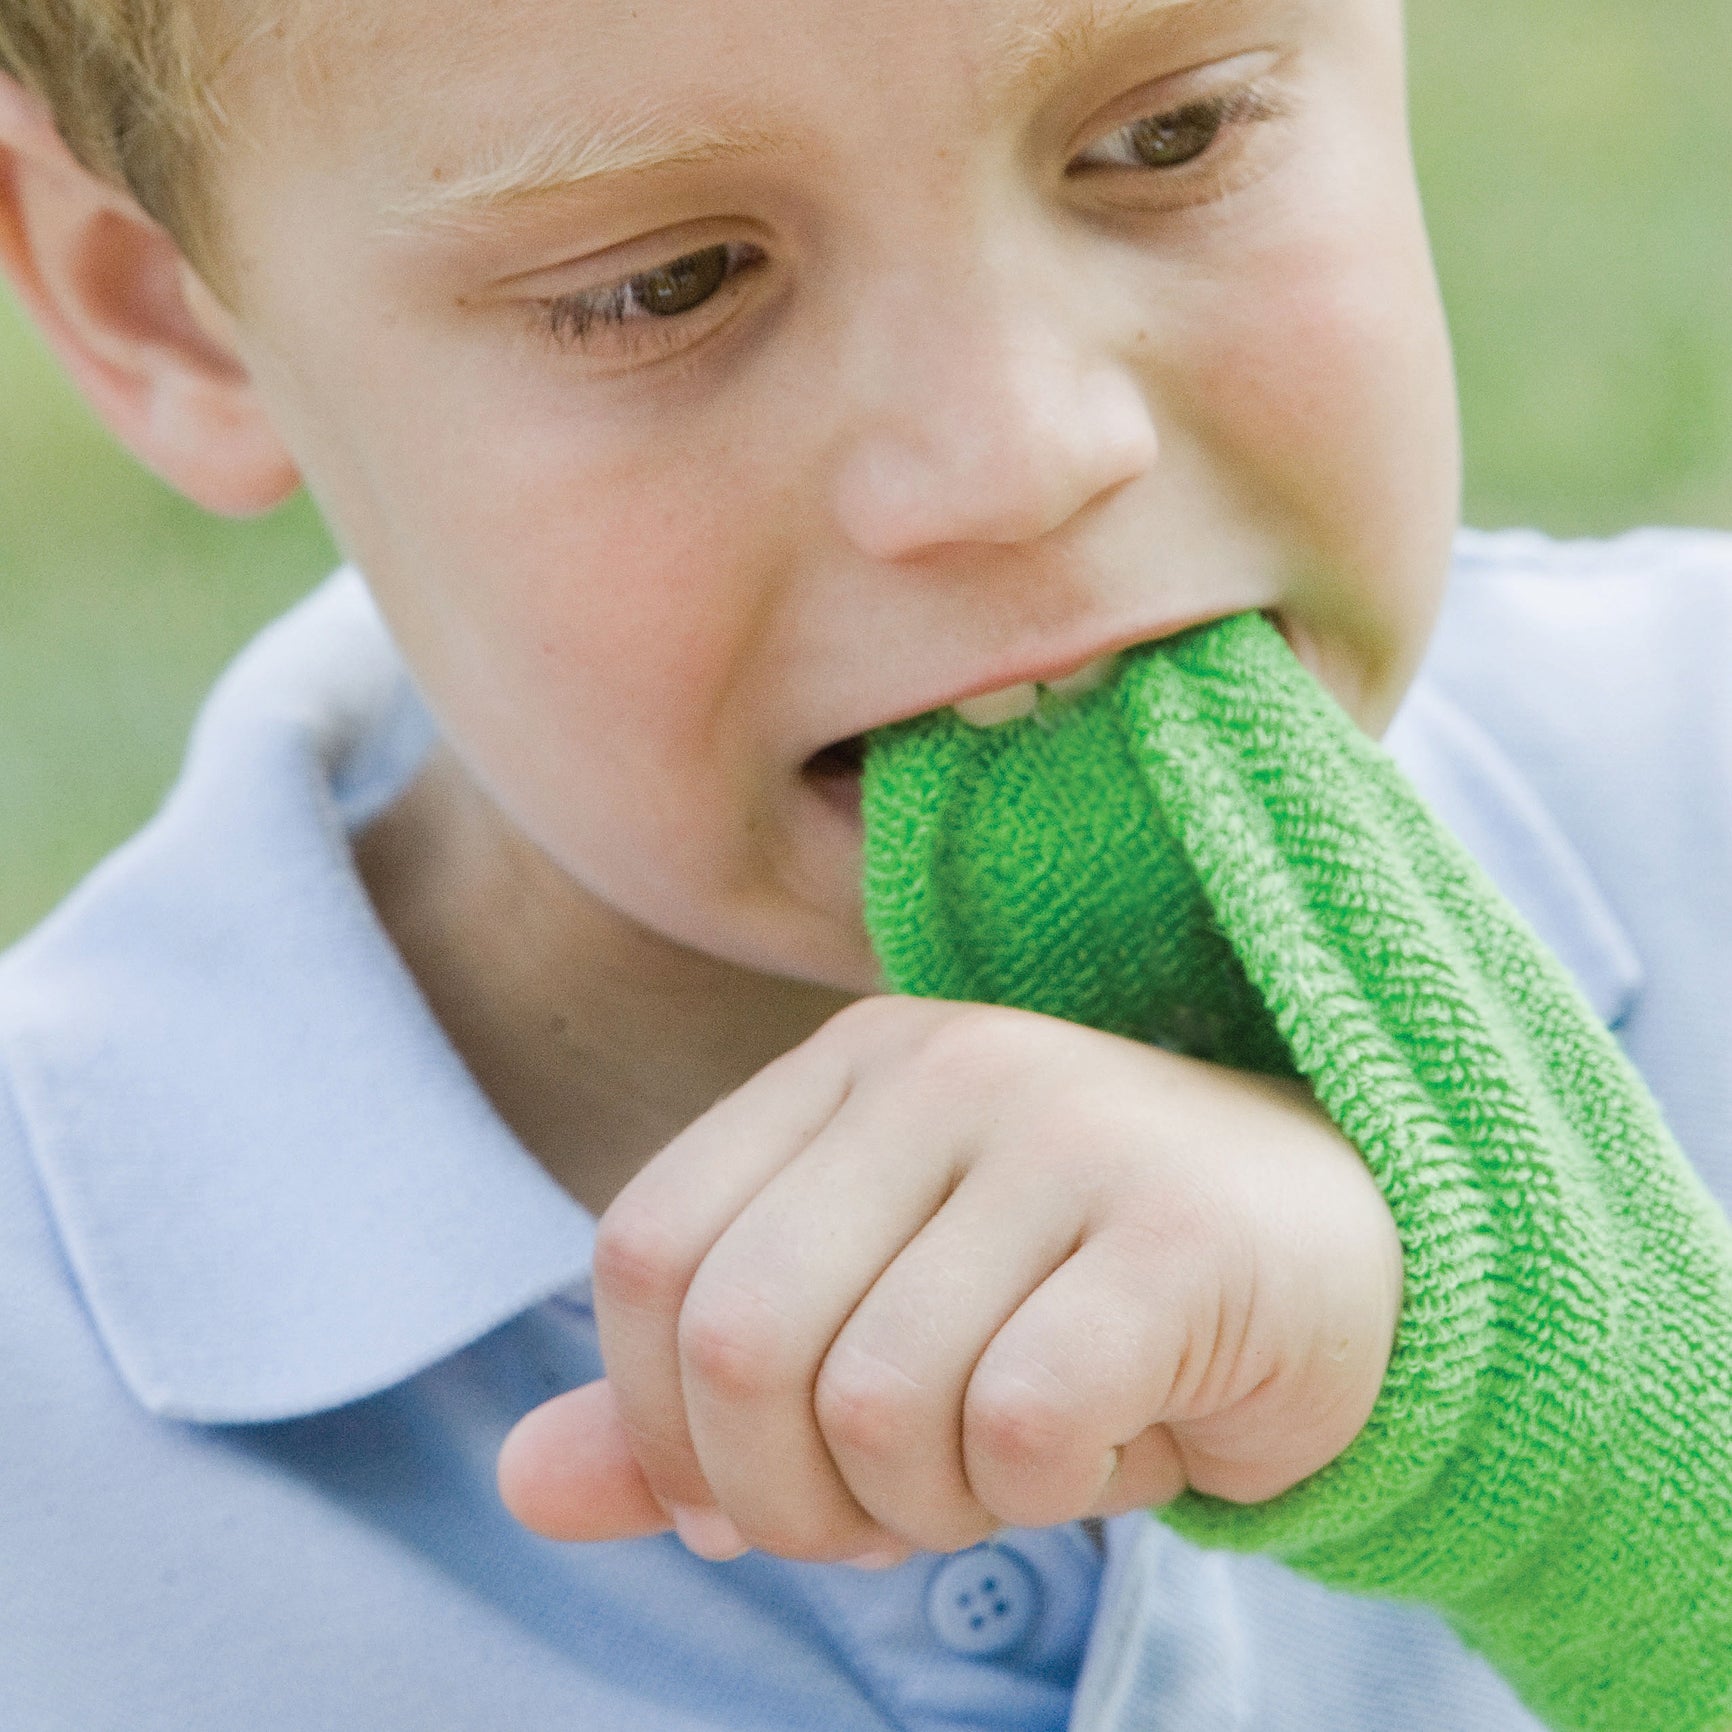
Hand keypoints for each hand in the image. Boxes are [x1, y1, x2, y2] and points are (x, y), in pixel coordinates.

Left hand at [497, 996, 1402, 1562]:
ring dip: (928, 1507)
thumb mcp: (871, 1327)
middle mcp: (942, 1067)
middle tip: (893, 1510)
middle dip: (788, 1497)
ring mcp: (1064, 1131)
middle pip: (742, 1339)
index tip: (756, 1489)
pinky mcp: (1174, 1231)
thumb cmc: (1079, 1302)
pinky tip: (1115, 1442)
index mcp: (847, 1068)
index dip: (662, 1416)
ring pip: (876, 1404)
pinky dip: (1045, 1496)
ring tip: (1016, 1461)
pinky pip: (1018, 1429)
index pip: (646, 1249)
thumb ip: (698, 1402)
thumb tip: (524, 1488)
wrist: (1344, 1259)